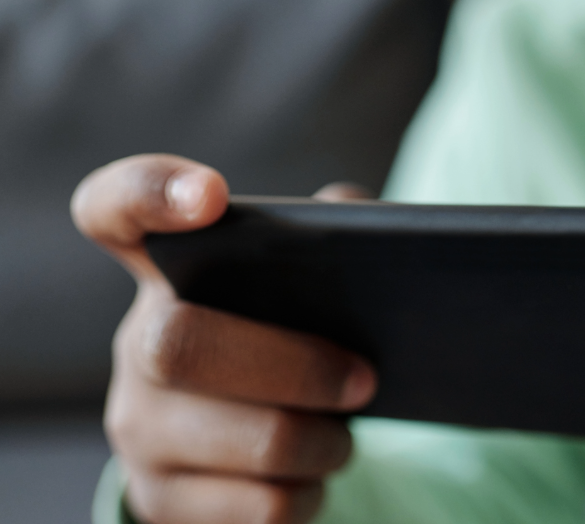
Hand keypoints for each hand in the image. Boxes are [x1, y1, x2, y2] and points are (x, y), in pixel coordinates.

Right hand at [72, 155, 378, 523]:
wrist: (258, 450)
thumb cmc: (293, 337)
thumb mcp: (309, 282)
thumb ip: (332, 233)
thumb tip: (359, 220)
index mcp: (170, 269)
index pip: (118, 208)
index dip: (151, 192)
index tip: (212, 195)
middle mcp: (136, 344)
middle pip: (180, 343)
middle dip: (294, 366)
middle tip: (365, 379)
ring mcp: (140, 429)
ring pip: (238, 439)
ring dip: (317, 441)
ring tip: (346, 437)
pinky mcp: (161, 500)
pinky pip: (256, 506)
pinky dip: (307, 494)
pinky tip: (315, 479)